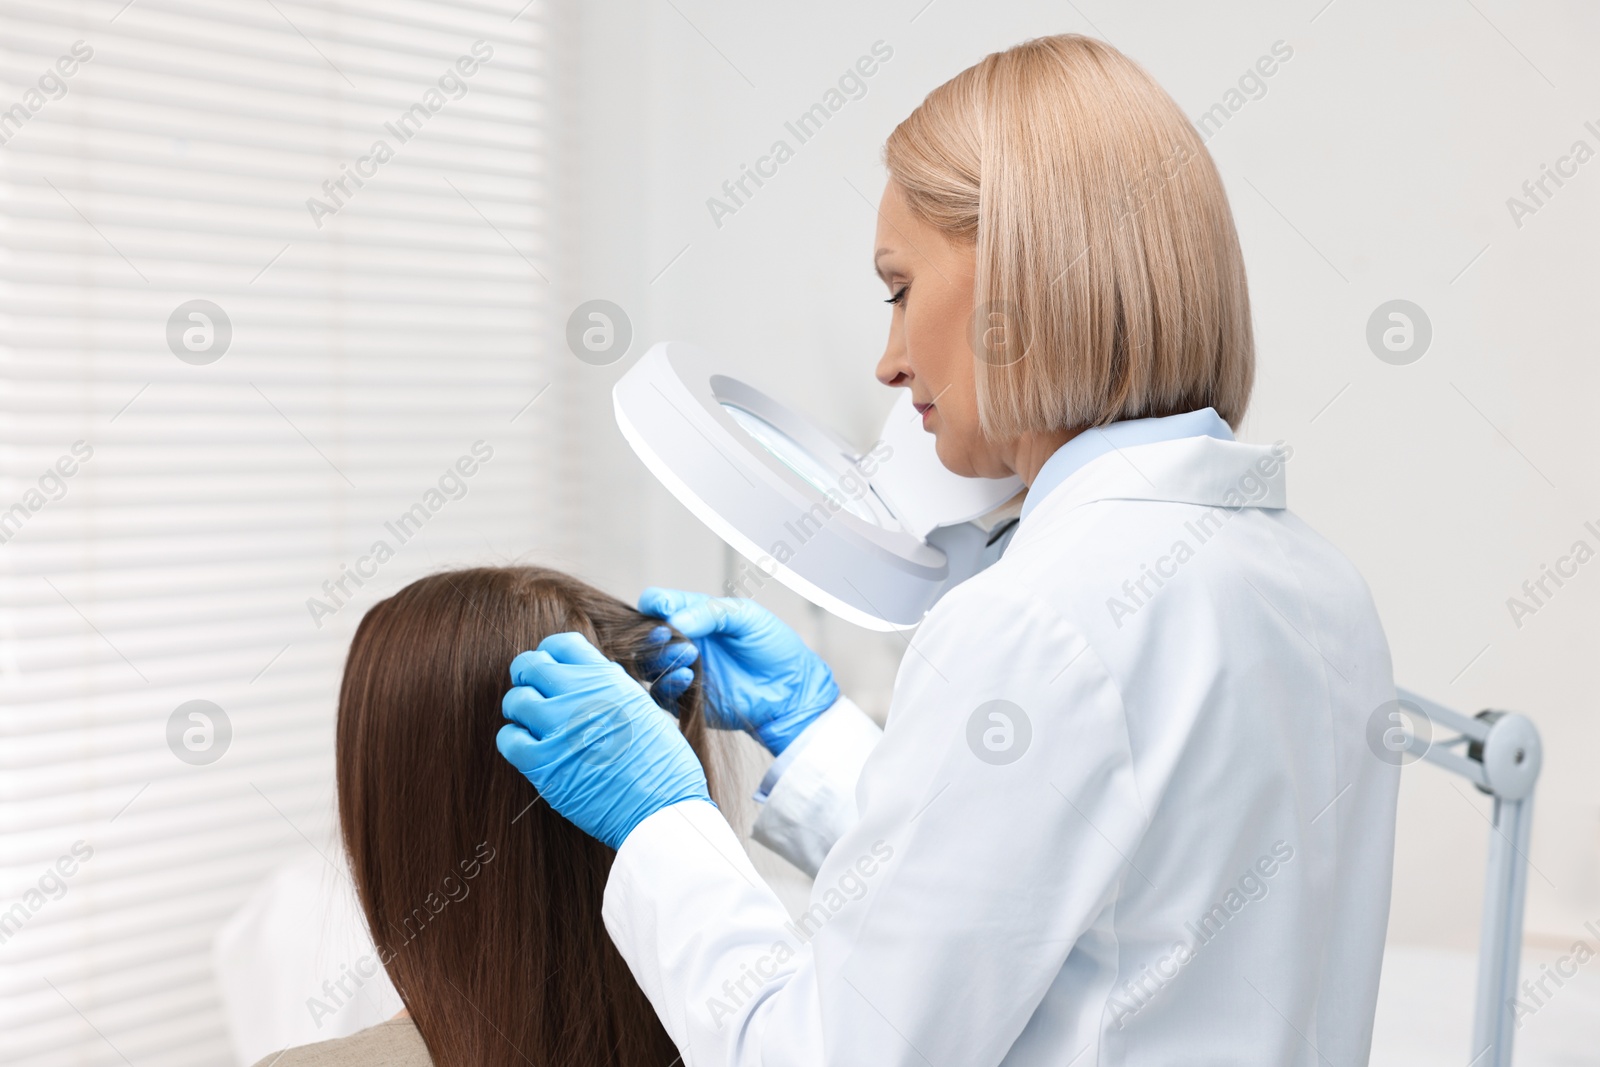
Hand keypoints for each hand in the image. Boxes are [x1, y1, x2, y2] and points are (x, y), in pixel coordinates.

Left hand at [496, 632, 711, 849]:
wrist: (663, 808)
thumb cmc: (662, 764)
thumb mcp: (644, 708)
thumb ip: (611, 687)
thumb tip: (586, 677)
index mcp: (607, 679)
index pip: (561, 643)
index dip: (552, 655)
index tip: (554, 671)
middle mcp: (580, 695)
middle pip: (529, 665)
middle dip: (529, 678)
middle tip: (537, 697)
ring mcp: (558, 728)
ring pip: (514, 700)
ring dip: (521, 712)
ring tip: (537, 727)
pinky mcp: (542, 764)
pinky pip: (507, 738)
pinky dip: (514, 741)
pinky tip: (531, 750)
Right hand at [637, 588, 838, 754]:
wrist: (792, 690)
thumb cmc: (773, 647)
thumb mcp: (746, 617)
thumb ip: (709, 612)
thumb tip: (672, 619)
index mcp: (694, 615)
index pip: (657, 603)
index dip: (654, 604)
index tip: (661, 608)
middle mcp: (683, 642)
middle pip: (646, 635)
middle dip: (652, 634)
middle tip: (667, 635)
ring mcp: (682, 670)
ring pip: (648, 664)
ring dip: (661, 657)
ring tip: (689, 655)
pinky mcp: (685, 699)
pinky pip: (660, 693)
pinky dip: (668, 683)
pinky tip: (688, 677)